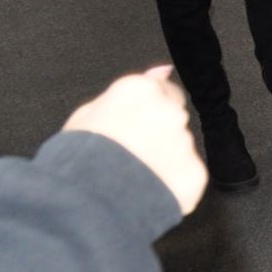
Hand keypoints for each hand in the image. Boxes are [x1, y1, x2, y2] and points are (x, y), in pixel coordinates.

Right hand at [62, 67, 204, 215]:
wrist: (84, 201)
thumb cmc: (77, 158)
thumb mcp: (88, 113)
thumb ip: (130, 89)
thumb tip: (163, 70)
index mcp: (141, 90)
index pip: (161, 91)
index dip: (148, 112)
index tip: (136, 127)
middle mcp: (170, 111)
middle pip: (171, 121)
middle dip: (156, 136)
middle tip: (128, 157)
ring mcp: (185, 142)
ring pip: (179, 150)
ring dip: (163, 161)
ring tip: (132, 178)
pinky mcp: (195, 172)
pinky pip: (187, 177)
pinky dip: (172, 185)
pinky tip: (146, 191)